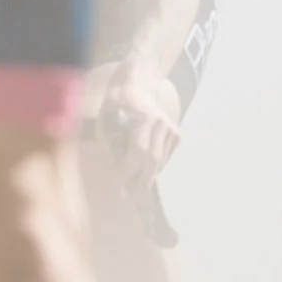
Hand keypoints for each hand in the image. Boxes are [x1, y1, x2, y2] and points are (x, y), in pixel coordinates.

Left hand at [95, 60, 183, 190]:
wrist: (139, 81)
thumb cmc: (117, 98)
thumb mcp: (106, 112)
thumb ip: (107, 136)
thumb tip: (107, 163)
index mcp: (146, 118)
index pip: (139, 151)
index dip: (129, 170)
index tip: (118, 185)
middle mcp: (162, 124)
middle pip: (152, 160)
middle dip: (141, 181)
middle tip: (130, 199)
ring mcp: (171, 129)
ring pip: (159, 161)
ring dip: (146, 176)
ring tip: (134, 191)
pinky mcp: (176, 134)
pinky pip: (164, 157)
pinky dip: (153, 167)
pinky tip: (142, 172)